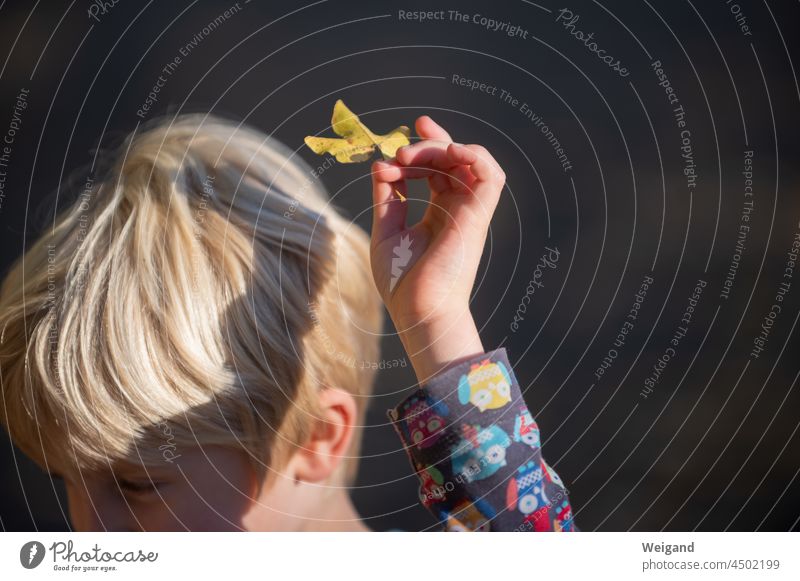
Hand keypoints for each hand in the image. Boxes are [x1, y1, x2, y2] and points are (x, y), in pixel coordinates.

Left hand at [369, 115, 505, 380]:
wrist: (417, 311)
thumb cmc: (401, 282)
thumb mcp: (386, 230)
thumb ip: (386, 197)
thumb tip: (381, 164)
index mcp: (438, 213)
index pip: (439, 168)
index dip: (426, 146)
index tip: (402, 138)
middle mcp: (457, 209)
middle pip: (452, 159)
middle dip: (426, 144)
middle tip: (399, 153)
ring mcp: (469, 211)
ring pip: (471, 160)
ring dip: (443, 147)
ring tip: (412, 156)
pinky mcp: (477, 215)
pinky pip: (490, 174)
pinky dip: (473, 154)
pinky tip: (448, 151)